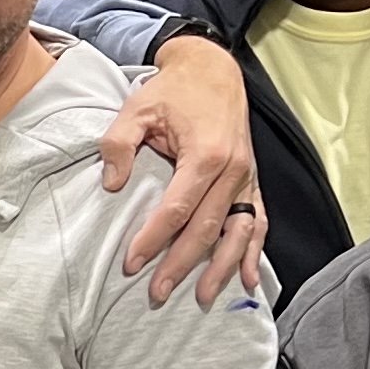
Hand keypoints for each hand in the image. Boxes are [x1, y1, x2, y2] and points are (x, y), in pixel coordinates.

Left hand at [101, 38, 265, 303]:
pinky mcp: (252, 180)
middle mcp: (233, 170)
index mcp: (205, 154)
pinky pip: (257, 221)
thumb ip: (119, 144)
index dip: (153, 238)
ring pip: (238, 231)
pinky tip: (249, 280)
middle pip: (207, 227)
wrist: (212, 70)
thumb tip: (112, 185)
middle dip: (181, 264)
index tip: (131, 263)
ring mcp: (247, 176)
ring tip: (204, 298)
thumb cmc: (172, 91)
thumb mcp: (137, 108)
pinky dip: (253, 252)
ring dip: (221, 267)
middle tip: (157, 292)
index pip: (177, 209)